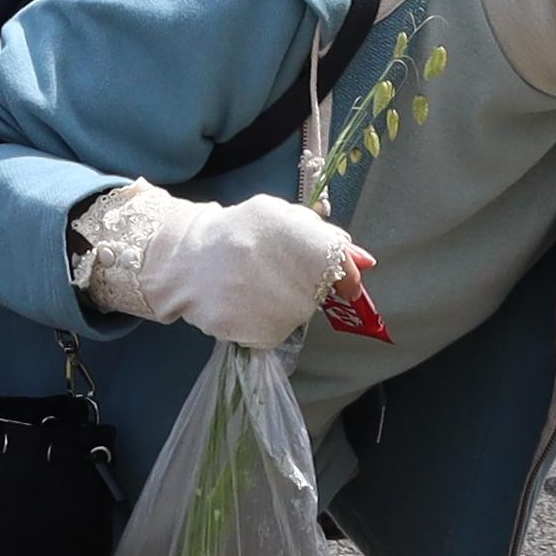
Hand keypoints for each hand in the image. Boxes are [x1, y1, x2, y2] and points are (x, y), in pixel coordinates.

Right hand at [73, 181, 369, 347]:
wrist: (188, 260)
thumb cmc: (241, 231)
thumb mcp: (283, 219)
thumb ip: (328, 239)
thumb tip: (366, 263)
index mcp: (313, 249)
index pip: (348, 276)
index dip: (342, 277)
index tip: (325, 275)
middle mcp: (306, 286)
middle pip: (320, 294)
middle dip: (303, 283)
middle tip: (271, 269)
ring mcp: (286, 315)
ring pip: (299, 314)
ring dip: (284, 302)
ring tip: (252, 282)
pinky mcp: (266, 337)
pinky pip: (277, 330)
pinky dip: (265, 319)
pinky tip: (244, 300)